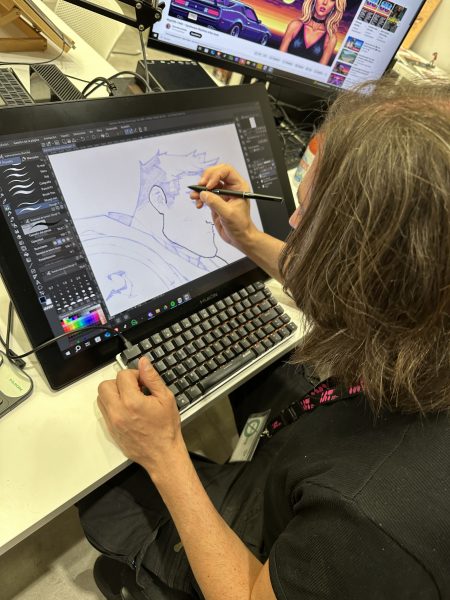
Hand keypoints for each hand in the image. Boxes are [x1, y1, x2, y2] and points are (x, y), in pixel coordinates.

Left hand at [97, 357, 185, 473]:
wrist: (162, 454)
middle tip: (134, 389)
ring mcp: (112, 422)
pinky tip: (127, 410)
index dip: (135, 375)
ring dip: (113, 393)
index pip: (123, 375)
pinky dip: (112, 405)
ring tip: (130, 399)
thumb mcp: (166, 398)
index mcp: (132, 402)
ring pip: (101, 397)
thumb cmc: (166, 428)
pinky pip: (104, 411)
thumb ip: (152, 378)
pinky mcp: (110, 430)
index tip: (143, 383)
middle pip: (105, 385)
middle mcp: (118, 411)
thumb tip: (143, 362)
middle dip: (119, 383)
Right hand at [190, 164, 258, 249]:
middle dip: (206, 179)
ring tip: (194, 197)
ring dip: (200, 189)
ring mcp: (222, 194)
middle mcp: (230, 188)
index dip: (216, 175)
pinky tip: (198, 204)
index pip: (226, 171)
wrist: (239, 238)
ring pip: (209, 184)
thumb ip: (215, 203)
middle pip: (215, 174)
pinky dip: (199, 197)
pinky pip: (205, 194)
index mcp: (238, 186)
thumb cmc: (240, 226)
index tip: (209, 186)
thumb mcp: (228, 214)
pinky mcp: (215, 201)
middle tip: (199, 186)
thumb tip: (203, 193)